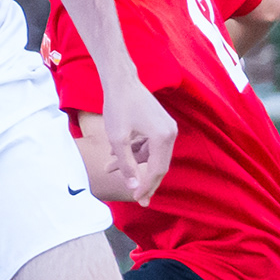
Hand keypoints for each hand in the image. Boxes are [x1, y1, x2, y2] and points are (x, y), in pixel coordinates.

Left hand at [100, 80, 176, 204]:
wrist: (121, 80)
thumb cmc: (118, 106)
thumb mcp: (118, 138)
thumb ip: (126, 164)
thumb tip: (134, 186)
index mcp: (163, 137)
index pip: (157, 170)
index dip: (147, 186)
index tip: (137, 199)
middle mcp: (170, 132)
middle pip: (159, 165)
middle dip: (144, 181)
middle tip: (136, 198)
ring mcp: (166, 127)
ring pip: (151, 154)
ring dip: (133, 163)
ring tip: (109, 168)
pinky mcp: (159, 124)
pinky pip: (149, 144)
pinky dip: (134, 151)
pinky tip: (114, 155)